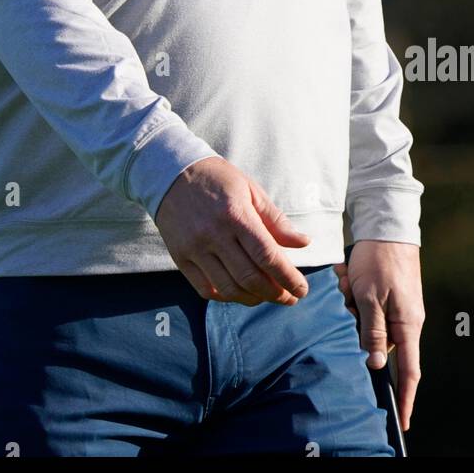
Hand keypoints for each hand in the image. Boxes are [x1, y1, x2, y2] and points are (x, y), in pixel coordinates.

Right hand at [154, 157, 312, 305]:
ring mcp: (194, 248)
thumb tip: (303, 243)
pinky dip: (227, 297)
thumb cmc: (217, 179)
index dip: (288, 277)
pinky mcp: (180, 257)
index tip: (302, 289)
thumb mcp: (250, 189)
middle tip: (289, 298)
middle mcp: (213, 234)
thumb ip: (276, 220)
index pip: (267, 255)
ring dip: (254, 299)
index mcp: (235, 214)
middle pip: (250, 278)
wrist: (170, 173)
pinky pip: (206, 289)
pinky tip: (240, 292)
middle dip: (276, 294)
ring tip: (267, 295)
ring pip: (229, 289)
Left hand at [333, 239, 424, 431]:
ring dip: (351, 306)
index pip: (409, 371)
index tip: (400, 421)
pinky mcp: (386, 297)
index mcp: (408, 325)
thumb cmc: (381, 261)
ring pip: (366, 324)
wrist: (388, 226)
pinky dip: (351, 294)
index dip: (404, 397)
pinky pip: (364, 308)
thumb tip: (374, 365)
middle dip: (357, 328)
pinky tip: (347, 276)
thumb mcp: (370, 297)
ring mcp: (396, 308)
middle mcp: (405, 321)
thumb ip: (372, 332)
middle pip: (376, 343)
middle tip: (349, 295)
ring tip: (347, 280)